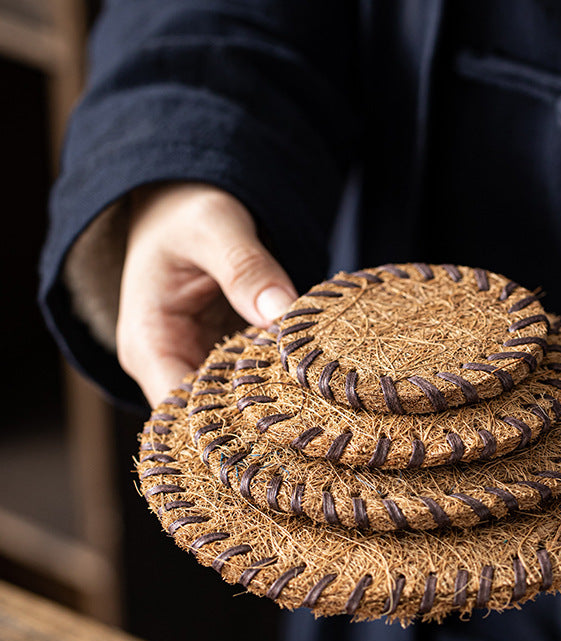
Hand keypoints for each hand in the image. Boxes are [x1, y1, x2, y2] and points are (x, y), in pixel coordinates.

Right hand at [117, 183, 296, 405]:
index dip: (226, 426)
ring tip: (323, 406)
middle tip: (315, 418)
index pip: (180, 413)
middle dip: (260, 422)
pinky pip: (255, 383)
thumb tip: (282, 312)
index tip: (279, 423)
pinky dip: (282, 383)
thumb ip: (245, 267)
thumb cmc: (186, 211)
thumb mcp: (212, 226)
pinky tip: (316, 383)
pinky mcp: (228, 358)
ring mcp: (201, 365)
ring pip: (238, 406)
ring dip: (276, 405)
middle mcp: (171, 366)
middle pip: (212, 420)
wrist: (183, 204)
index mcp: (149, 346)